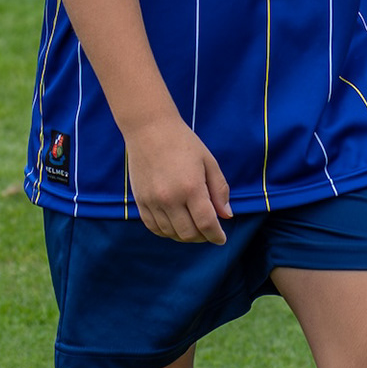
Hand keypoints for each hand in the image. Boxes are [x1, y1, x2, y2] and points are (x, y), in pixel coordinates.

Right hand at [124, 116, 231, 244]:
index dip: (216, 236)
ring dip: (185, 236)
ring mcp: (152, 201)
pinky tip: (175, 225)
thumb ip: (219, 190)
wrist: (149, 129)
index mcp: (191, 188)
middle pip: (188, 234)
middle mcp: (170, 198)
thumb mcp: (208, 162)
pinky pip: (154, 227)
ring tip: (193, 227)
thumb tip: (226, 215)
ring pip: (171, 233)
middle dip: (203, 237)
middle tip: (208, 232)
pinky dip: (167, 232)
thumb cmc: (183, 142)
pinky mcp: (140, 201)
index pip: (206, 224)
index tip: (221, 238)